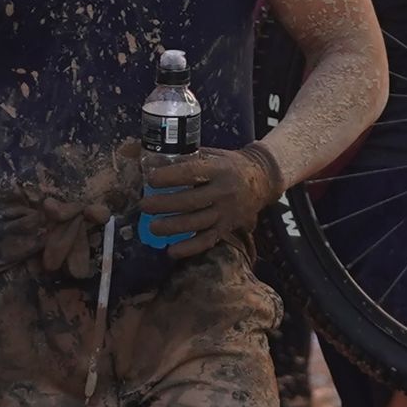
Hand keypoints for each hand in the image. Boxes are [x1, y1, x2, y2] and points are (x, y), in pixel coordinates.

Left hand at [140, 142, 282, 253]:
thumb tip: (150, 160)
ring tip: (152, 227)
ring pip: (197, 223)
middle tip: (143, 205)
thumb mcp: (212, 154)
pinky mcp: (227, 227)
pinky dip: (189, 248)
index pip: (192, 173)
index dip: (170, 177)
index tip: (150, 179)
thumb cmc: (230, 164)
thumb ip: (186, 158)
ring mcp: (226, 212)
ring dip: (172, 227)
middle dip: (164, 204)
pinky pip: (207, 240)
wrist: (263, 179)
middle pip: (191, 201)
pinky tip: (171, 252)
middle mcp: (224, 192)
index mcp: (219, 169)